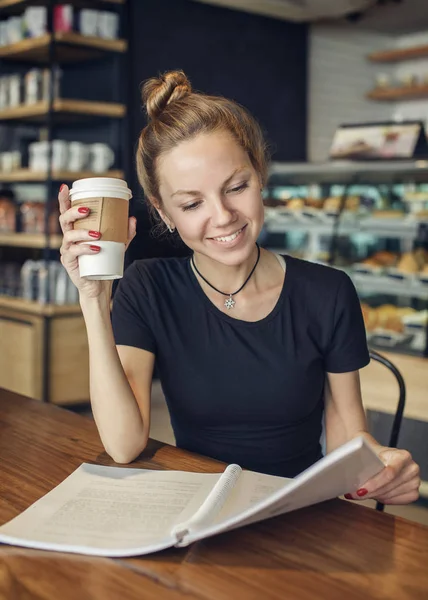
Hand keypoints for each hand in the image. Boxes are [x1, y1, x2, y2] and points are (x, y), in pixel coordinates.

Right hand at [58, 183, 136, 298]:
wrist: (99, 285)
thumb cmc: (104, 261)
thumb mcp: (117, 245)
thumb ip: (125, 232)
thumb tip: (132, 218)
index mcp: (76, 229)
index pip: (67, 211)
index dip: (64, 199)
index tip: (66, 187)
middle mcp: (69, 237)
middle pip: (64, 219)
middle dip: (74, 211)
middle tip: (88, 210)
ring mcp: (67, 249)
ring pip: (69, 235)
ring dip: (82, 232)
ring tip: (97, 234)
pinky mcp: (69, 262)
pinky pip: (73, 252)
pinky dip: (85, 249)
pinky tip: (96, 248)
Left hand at [345, 447, 419, 504]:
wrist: (373, 454)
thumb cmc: (367, 451)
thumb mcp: (362, 449)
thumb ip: (357, 455)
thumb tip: (346, 466)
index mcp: (403, 456)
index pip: (389, 473)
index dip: (373, 483)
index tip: (359, 490)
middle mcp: (412, 468)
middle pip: (389, 487)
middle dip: (370, 492)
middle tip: (353, 494)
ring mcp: (414, 482)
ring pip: (390, 495)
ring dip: (373, 496)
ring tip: (358, 493)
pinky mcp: (411, 492)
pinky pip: (395, 501)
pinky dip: (382, 499)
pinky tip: (372, 494)